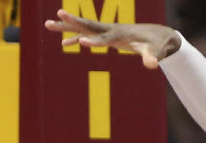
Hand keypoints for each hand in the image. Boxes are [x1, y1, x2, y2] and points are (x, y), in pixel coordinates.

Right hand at [44, 9, 180, 68]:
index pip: (104, 39)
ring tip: (48, 24)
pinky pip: (87, 37)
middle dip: (72, 21)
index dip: (94, 42)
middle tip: (57, 14)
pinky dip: (75, 39)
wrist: (158, 35)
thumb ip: (152, 58)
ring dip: (67, 27)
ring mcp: (107, 31)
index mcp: (120, 35)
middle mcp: (110, 30)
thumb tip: (153, 65)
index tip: (81, 41)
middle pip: (88, 26)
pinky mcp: (106, 36)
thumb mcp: (156, 52)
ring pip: (83, 28)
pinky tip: (64, 44)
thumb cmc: (156, 45)